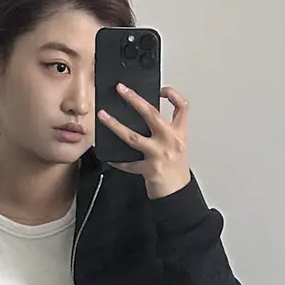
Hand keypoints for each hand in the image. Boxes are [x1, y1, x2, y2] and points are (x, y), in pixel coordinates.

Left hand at [97, 83, 191, 198]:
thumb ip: (166, 132)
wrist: (178, 195)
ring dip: (115, 125)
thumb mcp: (178, 147)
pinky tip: (109, 156)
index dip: (173, 95)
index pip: (182, 107)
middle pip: (152, 114)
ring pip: (133, 136)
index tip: (162, 89)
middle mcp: (170, 141)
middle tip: (121, 89)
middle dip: (134, 99)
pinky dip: (118, 160)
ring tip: (103, 115)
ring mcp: (158, 155)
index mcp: (179, 134)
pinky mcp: (148, 169)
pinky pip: (129, 163)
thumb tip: (145, 118)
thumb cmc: (176, 172)